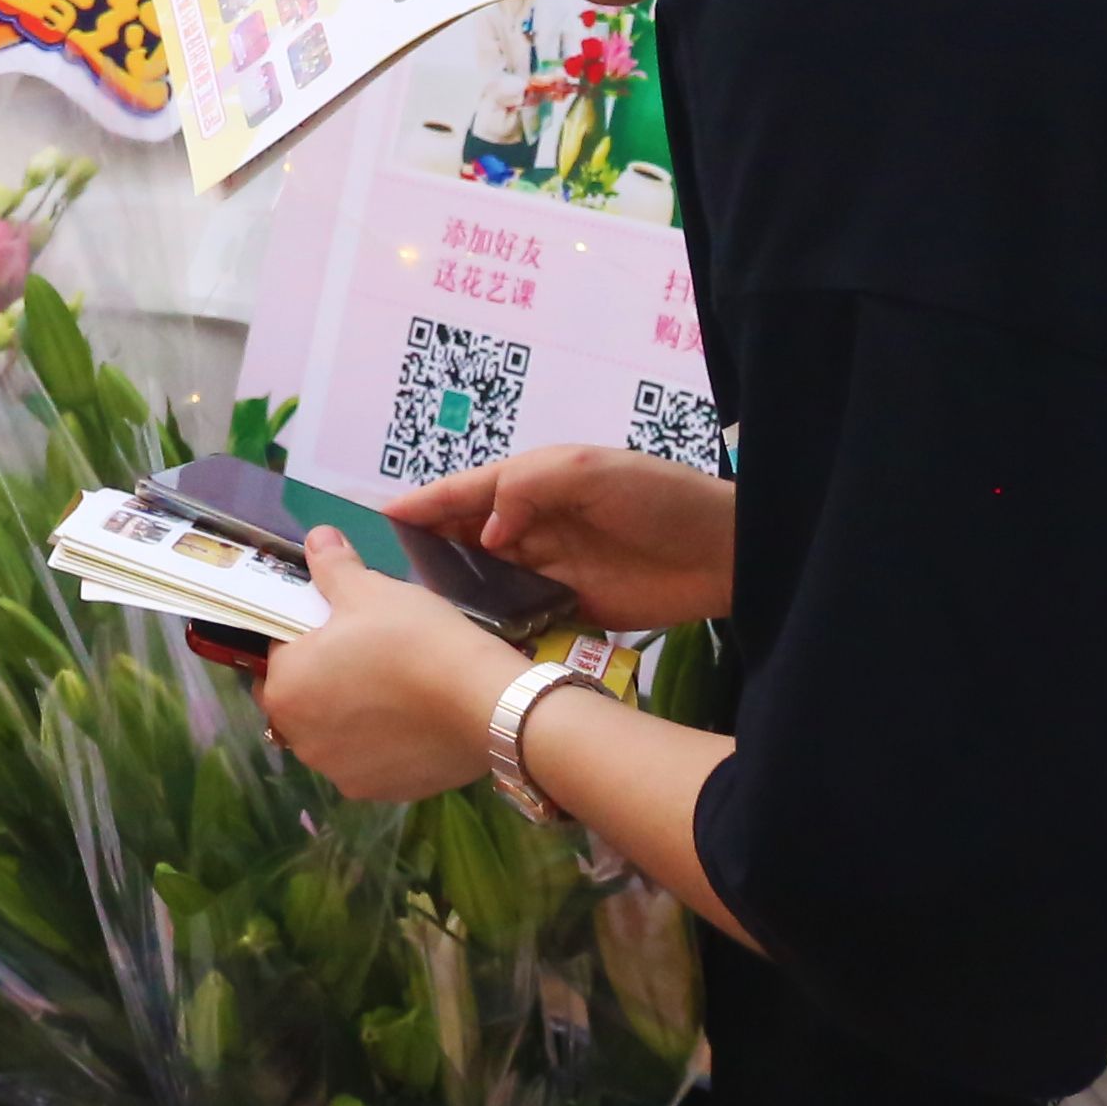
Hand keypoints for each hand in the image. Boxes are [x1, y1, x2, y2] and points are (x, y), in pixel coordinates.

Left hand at [258, 534, 522, 801]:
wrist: (483, 703)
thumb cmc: (413, 639)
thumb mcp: (370, 590)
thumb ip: (332, 567)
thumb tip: (315, 538)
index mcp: (284, 689)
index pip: (279, 653)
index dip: (306, 634)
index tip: (340, 624)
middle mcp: (300, 739)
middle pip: (301, 698)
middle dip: (323, 677)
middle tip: (368, 653)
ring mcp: (339, 772)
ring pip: (333, 733)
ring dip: (350, 714)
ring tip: (394, 687)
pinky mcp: (379, 792)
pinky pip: (369, 760)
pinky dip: (382, 743)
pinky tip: (412, 719)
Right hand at [391, 445, 735, 630]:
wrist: (724, 552)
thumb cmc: (658, 497)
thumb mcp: (588, 470)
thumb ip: (527, 487)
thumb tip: (484, 532)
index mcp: (536, 482)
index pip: (468, 491)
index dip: (426, 502)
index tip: (382, 516)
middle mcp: (536, 523)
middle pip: (469, 535)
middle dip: (430, 546)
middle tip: (389, 571)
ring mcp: (552, 567)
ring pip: (488, 575)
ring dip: (457, 586)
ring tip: (415, 608)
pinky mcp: (571, 607)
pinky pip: (519, 612)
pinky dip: (492, 620)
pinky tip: (466, 636)